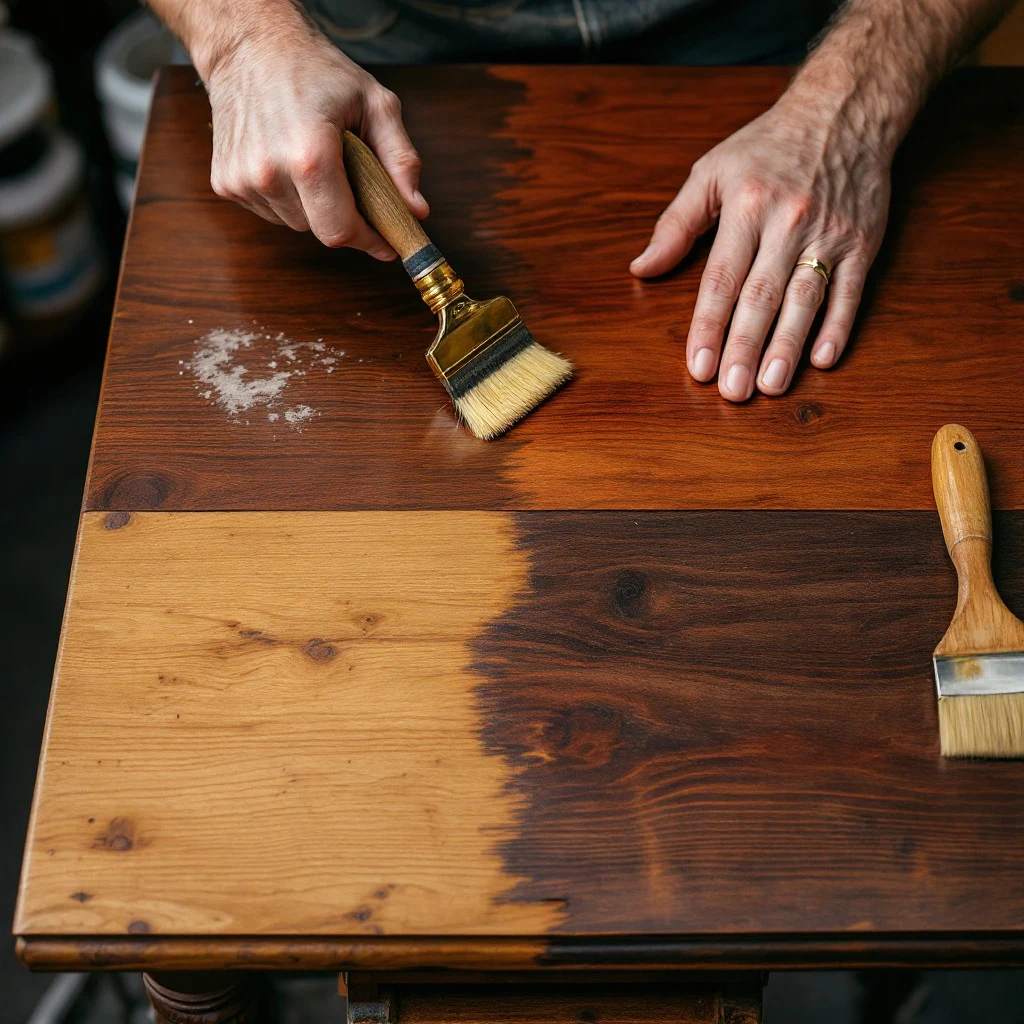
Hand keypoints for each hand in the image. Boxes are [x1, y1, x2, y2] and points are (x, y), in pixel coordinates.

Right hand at [204, 26, 426, 258]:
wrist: (249, 45)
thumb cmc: (315, 69)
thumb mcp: (375, 103)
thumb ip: (401, 160)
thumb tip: (416, 211)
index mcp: (309, 155)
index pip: (341, 230)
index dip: (369, 242)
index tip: (387, 243)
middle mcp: (269, 172)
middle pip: (321, 230)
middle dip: (344, 217)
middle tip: (352, 184)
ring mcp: (242, 180)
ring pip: (295, 223)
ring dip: (313, 206)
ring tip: (313, 162)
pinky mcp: (225, 183)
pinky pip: (271, 212)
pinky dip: (287, 197)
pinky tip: (286, 162)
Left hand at [631, 97, 890, 399]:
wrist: (845, 110)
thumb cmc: (768, 146)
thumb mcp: (711, 171)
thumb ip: (675, 224)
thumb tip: (642, 268)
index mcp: (745, 206)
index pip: (721, 278)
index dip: (708, 325)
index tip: (697, 366)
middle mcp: (787, 222)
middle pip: (761, 296)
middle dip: (744, 347)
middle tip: (732, 392)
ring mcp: (828, 233)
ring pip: (805, 299)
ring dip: (788, 347)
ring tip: (771, 386)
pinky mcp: (862, 241)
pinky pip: (850, 291)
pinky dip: (838, 326)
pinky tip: (823, 359)